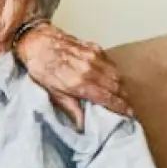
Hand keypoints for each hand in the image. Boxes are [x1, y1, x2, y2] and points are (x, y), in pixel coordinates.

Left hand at [15, 22, 132, 128]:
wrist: (37, 41)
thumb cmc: (41, 69)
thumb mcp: (53, 93)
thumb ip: (71, 108)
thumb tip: (81, 126)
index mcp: (80, 83)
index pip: (108, 98)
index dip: (121, 107)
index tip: (130, 114)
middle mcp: (90, 69)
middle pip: (116, 86)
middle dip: (125, 98)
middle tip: (129, 108)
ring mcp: (94, 56)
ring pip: (116, 74)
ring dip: (122, 87)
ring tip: (124, 96)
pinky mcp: (94, 47)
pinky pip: (111, 63)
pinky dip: (115, 73)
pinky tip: (114, 79)